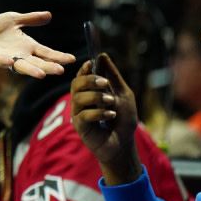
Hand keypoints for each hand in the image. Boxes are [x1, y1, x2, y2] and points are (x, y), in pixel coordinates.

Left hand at [0, 11, 75, 77]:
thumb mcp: (13, 19)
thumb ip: (30, 19)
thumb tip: (49, 15)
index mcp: (26, 46)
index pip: (46, 53)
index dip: (58, 56)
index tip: (72, 59)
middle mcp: (18, 55)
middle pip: (37, 63)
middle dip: (48, 67)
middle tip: (61, 70)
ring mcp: (5, 58)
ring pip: (20, 66)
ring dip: (31, 69)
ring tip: (42, 74)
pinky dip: (4, 62)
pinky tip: (11, 61)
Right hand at [71, 53, 141, 184]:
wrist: (125, 144)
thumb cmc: (124, 120)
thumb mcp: (123, 94)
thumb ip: (113, 76)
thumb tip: (102, 55)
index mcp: (89, 92)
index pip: (81, 76)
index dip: (84, 69)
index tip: (91, 64)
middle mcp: (81, 101)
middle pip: (76, 84)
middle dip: (89, 80)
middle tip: (104, 83)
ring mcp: (78, 114)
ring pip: (79, 98)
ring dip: (97, 97)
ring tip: (111, 102)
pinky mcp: (80, 127)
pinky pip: (84, 114)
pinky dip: (99, 113)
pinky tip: (111, 116)